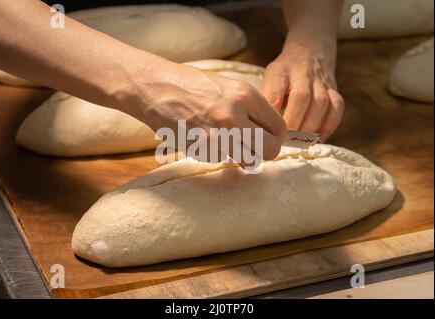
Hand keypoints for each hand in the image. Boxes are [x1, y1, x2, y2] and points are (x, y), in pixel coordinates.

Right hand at [128, 59, 287, 161]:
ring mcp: (217, 136)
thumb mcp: (228, 87)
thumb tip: (271, 131)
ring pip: (249, 162)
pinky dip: (217, 153)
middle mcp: (234, 117)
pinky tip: (205, 138)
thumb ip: (251, 108)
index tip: (268, 138)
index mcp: (245, 96)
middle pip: (271, 150)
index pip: (279, 128)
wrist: (156, 89)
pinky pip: (223, 160)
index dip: (276, 136)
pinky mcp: (202, 150)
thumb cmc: (192, 86)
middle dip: (265, 151)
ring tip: (228, 142)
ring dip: (243, 156)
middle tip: (254, 147)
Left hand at [261, 38, 343, 141]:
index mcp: (281, 71)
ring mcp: (321, 81)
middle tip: (284, 139)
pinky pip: (337, 107)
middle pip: (301, 97)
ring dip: (309, 125)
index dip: (273, 111)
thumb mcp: (270, 78)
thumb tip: (261, 124)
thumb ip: (267, 97)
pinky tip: (319, 138)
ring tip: (299, 141)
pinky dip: (330, 124)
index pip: (276, 90)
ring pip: (321, 104)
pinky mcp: (334, 89)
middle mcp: (303, 74)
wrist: (309, 50)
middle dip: (293, 122)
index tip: (268, 127)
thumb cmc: (284, 72)